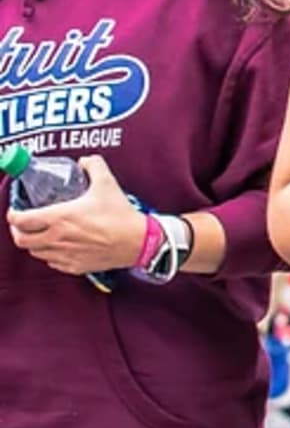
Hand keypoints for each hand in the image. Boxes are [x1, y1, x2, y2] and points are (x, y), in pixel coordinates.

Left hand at [6, 155, 145, 275]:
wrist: (138, 241)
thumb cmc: (121, 216)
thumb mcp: (107, 184)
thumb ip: (94, 166)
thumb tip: (85, 161)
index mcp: (59, 218)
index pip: (20, 220)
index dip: (13, 214)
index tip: (16, 210)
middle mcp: (57, 238)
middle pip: (21, 240)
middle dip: (17, 230)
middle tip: (22, 223)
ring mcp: (65, 254)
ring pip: (34, 252)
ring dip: (33, 243)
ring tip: (39, 235)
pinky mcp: (75, 266)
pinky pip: (52, 262)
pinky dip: (49, 254)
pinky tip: (58, 247)